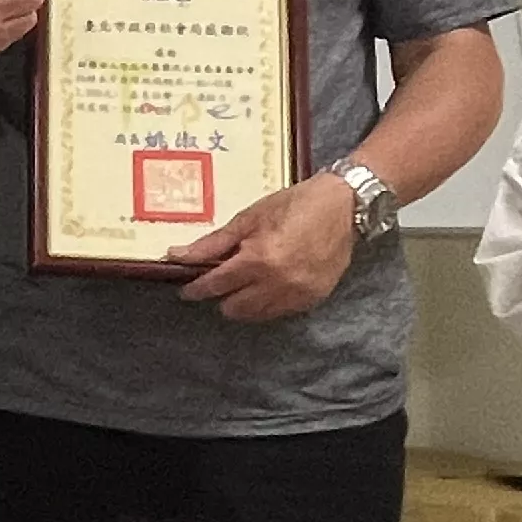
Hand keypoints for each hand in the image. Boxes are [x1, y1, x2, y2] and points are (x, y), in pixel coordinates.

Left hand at [171, 173, 357, 322]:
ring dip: (244, 304)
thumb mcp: (249, 218)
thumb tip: (178, 256)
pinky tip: (267, 285)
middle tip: (220, 281)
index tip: (187, 291)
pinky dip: (268, 303)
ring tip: (244, 283)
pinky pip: (280, 312)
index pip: (216, 286)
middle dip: (222, 297)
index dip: (196, 290)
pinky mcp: (314, 298)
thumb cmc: (293, 205)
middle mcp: (278, 283)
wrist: (344, 206)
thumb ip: (214, 243)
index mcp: (258, 260)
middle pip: (234, 309)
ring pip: (257, 315)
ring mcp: (298, 294)